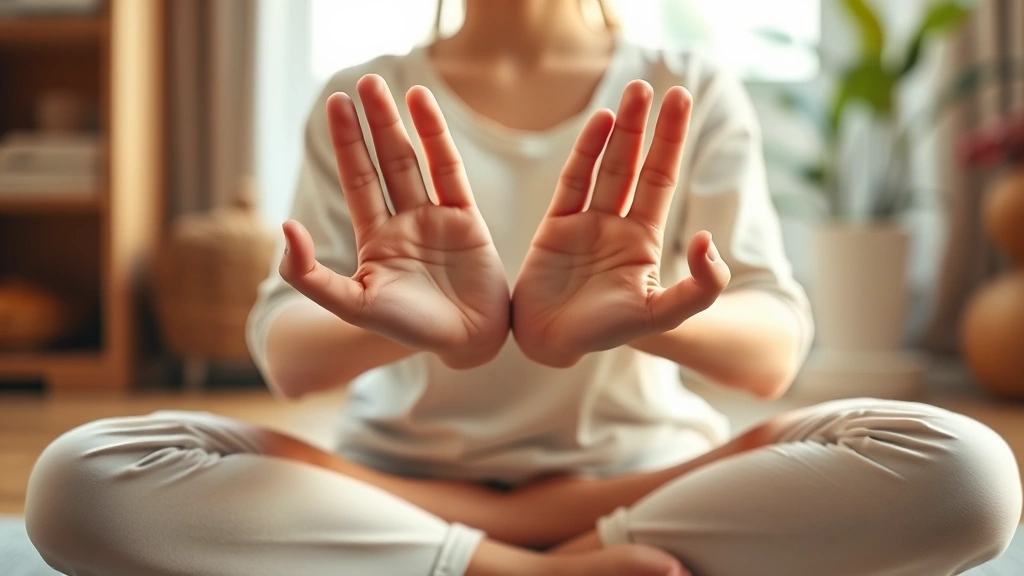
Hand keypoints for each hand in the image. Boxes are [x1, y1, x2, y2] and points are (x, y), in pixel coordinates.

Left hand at [280, 75, 508, 368]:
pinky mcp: (468, 220)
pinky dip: (437, 139)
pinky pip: (450, 172)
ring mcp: (437, 219)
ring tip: (390, 86)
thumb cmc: (409, 328)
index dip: (347, 144)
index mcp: (376, 239)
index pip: (358, 181)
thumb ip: (310, 274)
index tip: (337, 106)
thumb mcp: (352, 305)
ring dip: (402, 125)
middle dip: (373, 125)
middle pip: (385, 163)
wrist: (466, 343)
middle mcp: (405, 223)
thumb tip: (286, 228)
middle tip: (363, 84)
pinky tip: (424, 109)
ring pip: (416, 162)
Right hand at [512, 81, 730, 366]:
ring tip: (631, 94)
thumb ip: (697, 288)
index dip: (672, 141)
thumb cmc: (605, 333)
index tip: (681, 102)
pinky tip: (599, 124)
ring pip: (606, 166)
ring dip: (618, 131)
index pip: (662, 180)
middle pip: (635, 164)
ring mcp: (585, 222)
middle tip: (650, 86)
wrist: (552, 345)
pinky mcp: (555, 225)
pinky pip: (573, 182)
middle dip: (645, 126)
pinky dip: (585, 153)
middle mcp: (616, 225)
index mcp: (643, 240)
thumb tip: (709, 240)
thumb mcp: (661, 315)